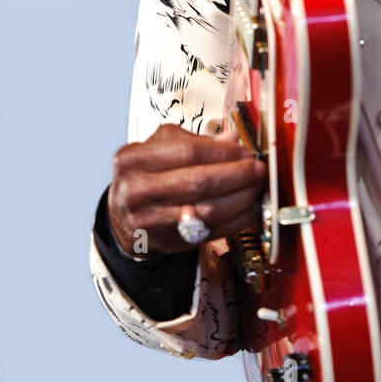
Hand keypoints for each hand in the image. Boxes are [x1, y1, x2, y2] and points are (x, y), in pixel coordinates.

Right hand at [107, 124, 266, 255]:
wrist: (123, 217)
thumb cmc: (145, 176)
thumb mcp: (158, 148)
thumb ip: (194, 141)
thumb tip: (232, 138)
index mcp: (133, 160)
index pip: (187, 152)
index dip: (221, 152)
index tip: (244, 151)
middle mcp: (138, 192)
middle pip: (198, 182)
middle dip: (236, 174)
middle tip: (257, 168)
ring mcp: (152, 221)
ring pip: (207, 210)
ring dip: (241, 198)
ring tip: (257, 186)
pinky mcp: (171, 242)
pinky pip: (212, 232)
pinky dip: (238, 220)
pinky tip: (251, 208)